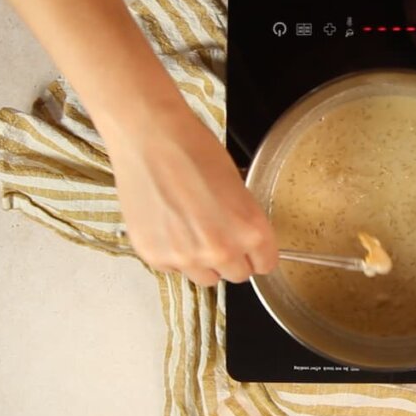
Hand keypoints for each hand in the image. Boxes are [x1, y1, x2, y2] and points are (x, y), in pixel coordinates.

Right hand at [105, 102, 277, 285]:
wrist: (151, 137)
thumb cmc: (195, 150)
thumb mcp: (239, 185)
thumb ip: (244, 222)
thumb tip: (245, 241)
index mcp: (251, 231)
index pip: (265, 265)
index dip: (257, 254)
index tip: (251, 249)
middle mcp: (221, 251)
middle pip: (236, 275)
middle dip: (231, 258)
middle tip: (217, 233)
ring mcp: (186, 257)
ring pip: (205, 278)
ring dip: (202, 261)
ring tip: (190, 228)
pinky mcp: (155, 256)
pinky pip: (173, 268)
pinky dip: (171, 252)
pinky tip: (167, 223)